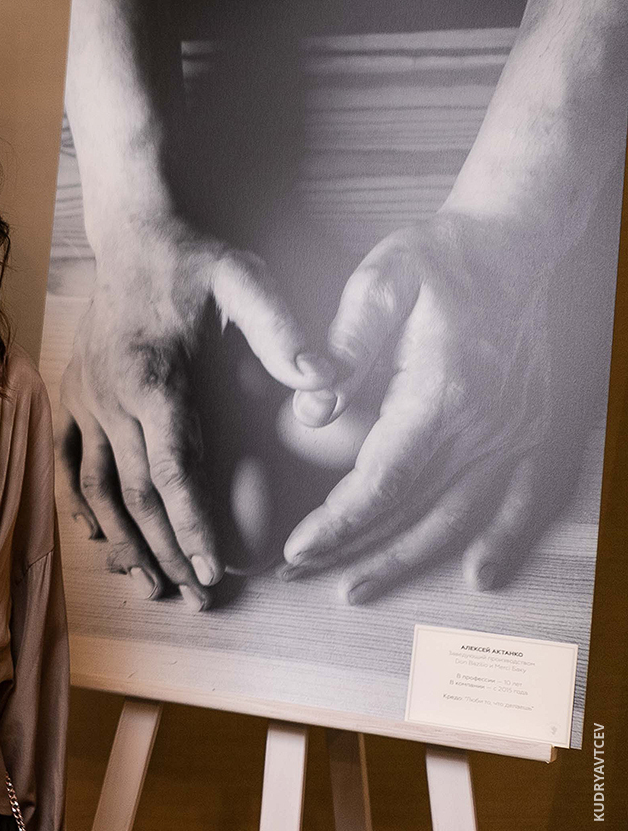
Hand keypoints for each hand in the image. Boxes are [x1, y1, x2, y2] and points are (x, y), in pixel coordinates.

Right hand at [59, 214, 335, 606]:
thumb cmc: (195, 258)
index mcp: (155, 381)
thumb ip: (281, 332)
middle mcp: (111, 398)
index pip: (174, 474)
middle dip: (166, 551)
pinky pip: (68, 462)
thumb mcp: (246, 281)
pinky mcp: (70, 394)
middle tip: (194, 598)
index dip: (192, 529)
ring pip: (97, 489)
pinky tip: (101, 538)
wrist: (131, 232)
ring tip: (149, 584)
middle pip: (136, 495)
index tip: (213, 573)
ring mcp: (84, 398)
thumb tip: (324, 381)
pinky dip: (81, 505)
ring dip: (123, 541)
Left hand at [282, 212, 553, 600]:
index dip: (339, 521)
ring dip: (407, 558)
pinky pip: (526, 498)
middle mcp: (486, 422)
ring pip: (460, 516)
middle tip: (298, 574)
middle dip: (354, 549)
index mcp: (442, 389)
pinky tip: (478, 576)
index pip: (383, 477)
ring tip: (355, 587)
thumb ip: (346, 343)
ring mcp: (515, 430)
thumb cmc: (439, 260)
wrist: (512, 242)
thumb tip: (312, 407)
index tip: (297, 548)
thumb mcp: (383, 281)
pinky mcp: (532, 429)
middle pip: (414, 508)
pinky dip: (505, 541)